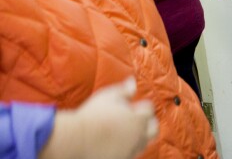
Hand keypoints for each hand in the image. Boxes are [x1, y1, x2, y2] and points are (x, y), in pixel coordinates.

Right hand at [41, 78, 156, 158]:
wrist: (76, 139)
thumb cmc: (92, 115)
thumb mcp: (109, 96)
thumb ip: (124, 90)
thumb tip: (133, 81)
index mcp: (139, 119)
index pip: (149, 109)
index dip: (142, 106)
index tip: (135, 105)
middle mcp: (139, 136)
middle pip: (154, 129)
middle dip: (149, 123)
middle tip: (138, 120)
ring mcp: (131, 150)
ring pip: (143, 144)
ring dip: (139, 137)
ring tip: (128, 132)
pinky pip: (130, 154)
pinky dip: (128, 148)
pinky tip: (119, 143)